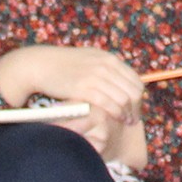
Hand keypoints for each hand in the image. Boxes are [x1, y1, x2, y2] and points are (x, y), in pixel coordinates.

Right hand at [0, 45, 147, 156]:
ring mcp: (96, 76)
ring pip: (123, 99)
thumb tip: (122, 82)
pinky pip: (109, 104)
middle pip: (133, 91)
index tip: (136, 108)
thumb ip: (107, 68)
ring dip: (127, 113)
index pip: (136, 80)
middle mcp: (106, 66)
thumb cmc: (64, 65)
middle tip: (134, 120)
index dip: (139, 97)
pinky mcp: (84, 88)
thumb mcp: (90, 59)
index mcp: (110, 59)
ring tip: (125, 122)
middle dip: (137, 108)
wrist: (41, 64)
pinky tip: (116, 119)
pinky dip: (116, 114)